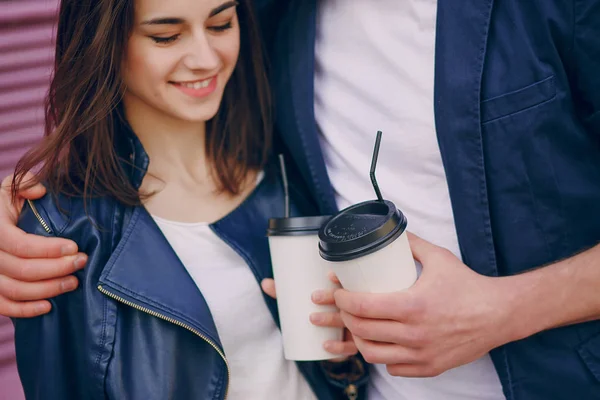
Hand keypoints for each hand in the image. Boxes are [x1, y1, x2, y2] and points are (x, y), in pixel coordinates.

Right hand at [0, 174, 86, 317]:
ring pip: (14, 290)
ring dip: (48, 289)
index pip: (21, 244)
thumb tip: (40, 191)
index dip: (49, 249)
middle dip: (56, 269)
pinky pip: (2, 307)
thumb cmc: (4, 207)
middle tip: (81, 262)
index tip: (75, 248)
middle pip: (21, 269)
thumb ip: (24, 184)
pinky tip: (49, 306)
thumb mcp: (10, 189)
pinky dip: (25, 310)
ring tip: (74, 282)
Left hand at [261, 274, 357, 358]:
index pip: (349, 282)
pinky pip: (351, 347)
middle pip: (349, 299)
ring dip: (332, 319)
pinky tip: (325, 346)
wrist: (335, 339)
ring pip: (349, 322)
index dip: (342, 277)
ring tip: (312, 318)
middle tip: (313, 297)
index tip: (328, 274)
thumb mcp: (302, 301)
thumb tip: (264, 283)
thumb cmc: (320, 312)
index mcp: (347, 294)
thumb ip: (285, 293)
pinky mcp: (353, 344)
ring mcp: (356, 326)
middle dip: (331, 297)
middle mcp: (355, 309)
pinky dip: (338, 347)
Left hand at [334, 233, 515, 376]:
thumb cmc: (468, 286)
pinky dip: (383, 356)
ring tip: (357, 327)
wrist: (499, 314)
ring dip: (359, 340)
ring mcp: (422, 354)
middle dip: (345, 317)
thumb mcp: (439, 257)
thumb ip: (411, 243)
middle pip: (363, 330)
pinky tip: (381, 344)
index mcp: (413, 306)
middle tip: (344, 307)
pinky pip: (394, 367)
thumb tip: (388, 230)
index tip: (338, 293)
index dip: (343, 301)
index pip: (363, 307)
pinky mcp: (430, 367)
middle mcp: (415, 334)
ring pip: (374, 354)